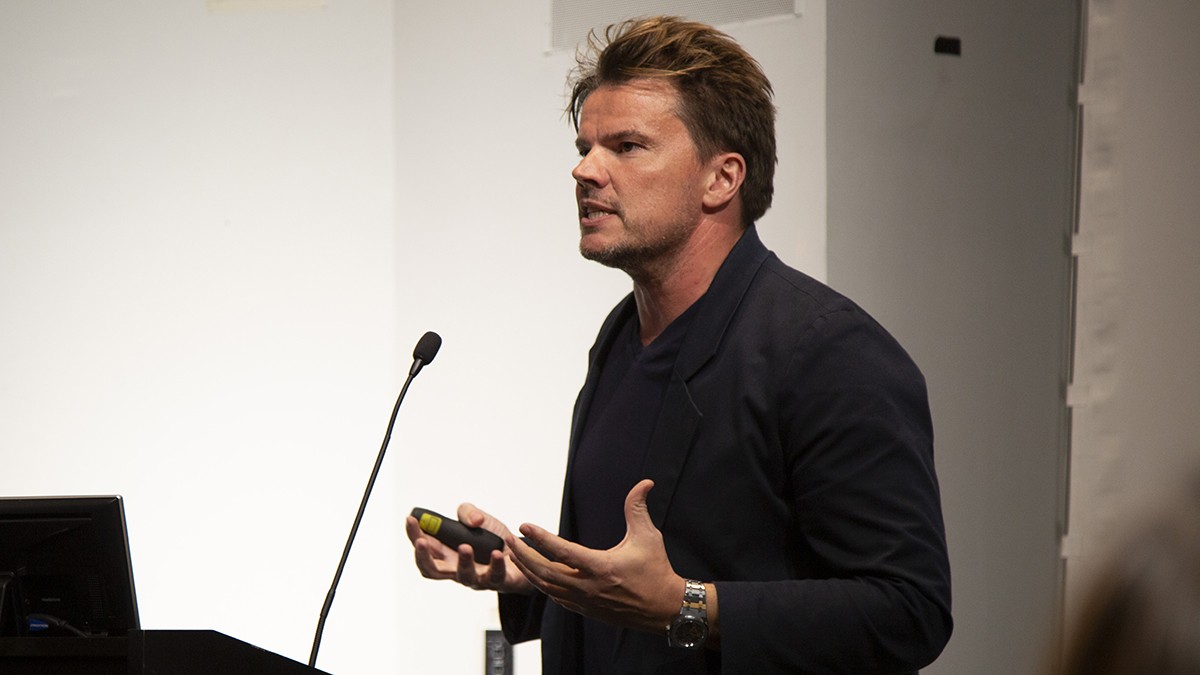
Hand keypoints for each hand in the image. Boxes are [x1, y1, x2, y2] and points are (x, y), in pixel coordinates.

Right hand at [406, 503, 533, 594]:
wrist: (523, 554)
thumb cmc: (493, 540)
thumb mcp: (478, 519)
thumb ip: (468, 512)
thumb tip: (473, 520)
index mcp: (446, 553)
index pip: (423, 546)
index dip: (413, 534)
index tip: (410, 519)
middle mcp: (456, 568)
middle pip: (431, 570)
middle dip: (423, 557)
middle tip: (421, 542)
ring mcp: (476, 578)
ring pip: (464, 577)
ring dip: (463, 562)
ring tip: (466, 547)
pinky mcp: (498, 581)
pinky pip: (495, 576)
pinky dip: (496, 564)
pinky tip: (499, 552)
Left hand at [506, 479, 682, 632]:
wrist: (664, 608)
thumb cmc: (656, 570)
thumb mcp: (648, 536)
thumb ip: (637, 508)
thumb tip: (644, 482)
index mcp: (601, 567)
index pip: (562, 551)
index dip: (541, 538)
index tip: (524, 525)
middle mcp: (588, 587)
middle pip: (545, 572)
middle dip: (524, 555)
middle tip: (509, 540)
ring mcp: (585, 602)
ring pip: (546, 587)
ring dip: (528, 571)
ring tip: (514, 555)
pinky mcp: (586, 610)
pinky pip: (556, 598)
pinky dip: (542, 585)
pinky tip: (535, 574)